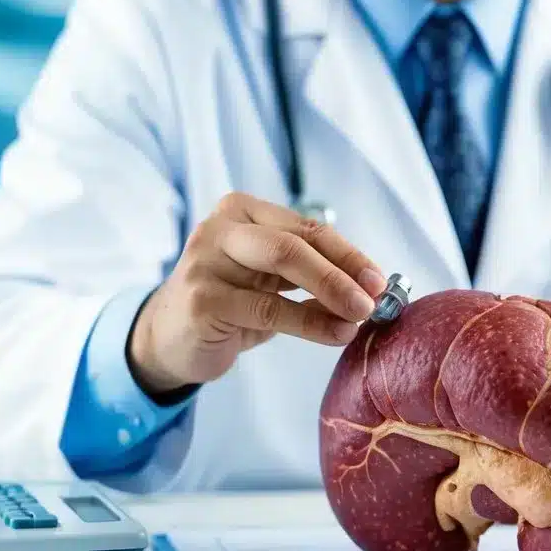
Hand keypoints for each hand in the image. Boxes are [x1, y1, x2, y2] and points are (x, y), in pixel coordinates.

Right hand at [129, 192, 388, 396]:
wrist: (170, 338)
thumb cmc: (231, 304)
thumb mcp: (273, 284)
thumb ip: (313, 279)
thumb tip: (371, 291)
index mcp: (243, 212)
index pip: (308, 228)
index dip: (350, 255)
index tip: (380, 282)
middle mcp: (221, 228)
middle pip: (293, 243)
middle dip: (341, 272)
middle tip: (372, 301)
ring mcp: (206, 262)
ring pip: (281, 270)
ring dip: (330, 297)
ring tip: (357, 321)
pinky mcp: (201, 300)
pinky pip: (267, 310)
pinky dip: (308, 324)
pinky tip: (333, 334)